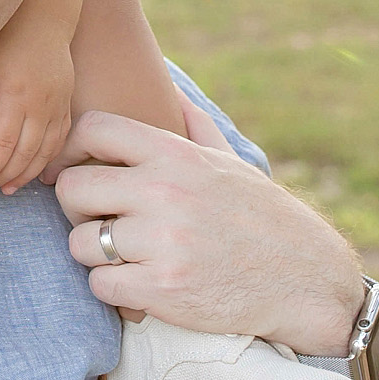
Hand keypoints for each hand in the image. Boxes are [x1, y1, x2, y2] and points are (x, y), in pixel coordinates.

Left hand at [0, 25, 75, 194]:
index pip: (3, 143)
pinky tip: (36, 168)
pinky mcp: (67, 102)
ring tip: (11, 187)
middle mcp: (41, 103)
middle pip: (26, 152)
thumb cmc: (5, 37)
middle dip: (8, 175)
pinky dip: (49, 158)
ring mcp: (58, 104)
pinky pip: (61, 138)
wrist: (44, 16)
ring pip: (46, 150)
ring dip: (29, 172)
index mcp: (16, 94)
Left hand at [54, 101, 364, 354]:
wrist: (307, 279)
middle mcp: (164, 192)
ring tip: (128, 255)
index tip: (81, 170)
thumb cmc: (263, 217)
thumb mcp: (231, 161)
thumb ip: (194, 125)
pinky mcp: (162, 289)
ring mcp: (162, 242)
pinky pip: (100, 285)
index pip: (92, 129)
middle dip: (78, 208)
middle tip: (101, 221)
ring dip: (97, 254)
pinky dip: (114, 289)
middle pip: (71, 188)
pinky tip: (141, 284)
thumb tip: (172, 90)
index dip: (75, 150)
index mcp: (175, 154)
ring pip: (80, 243)